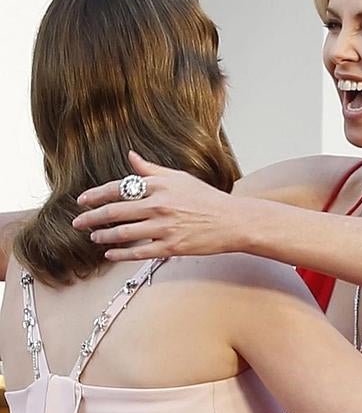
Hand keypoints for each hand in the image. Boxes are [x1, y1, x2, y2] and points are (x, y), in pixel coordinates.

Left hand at [73, 152, 240, 260]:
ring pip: (123, 233)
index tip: (81, 200)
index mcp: (158, 186)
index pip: (118, 189)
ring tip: (94, 238)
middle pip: (114, 212)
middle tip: (77, 223)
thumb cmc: (207, 199)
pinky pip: (138, 251)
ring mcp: (163, 227)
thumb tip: (131, 157)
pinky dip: (120, 254)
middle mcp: (158, 205)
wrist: (232, 221)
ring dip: (103, 236)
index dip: (96, 195)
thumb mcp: (180, 178)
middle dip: (91, 218)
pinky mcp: (170, 246)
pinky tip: (110, 254)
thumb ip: (152, 170)